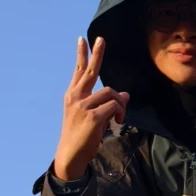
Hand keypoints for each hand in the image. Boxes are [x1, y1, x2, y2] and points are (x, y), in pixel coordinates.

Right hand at [52, 37, 128, 181]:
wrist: (70, 155)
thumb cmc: (81, 137)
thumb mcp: (93, 118)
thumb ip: (106, 104)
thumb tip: (126, 94)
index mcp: (72, 96)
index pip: (78, 71)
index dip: (81, 55)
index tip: (82, 39)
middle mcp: (75, 97)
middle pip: (90, 71)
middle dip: (96, 54)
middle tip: (101, 39)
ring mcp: (82, 106)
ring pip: (111, 93)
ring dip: (120, 104)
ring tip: (119, 117)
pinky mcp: (92, 117)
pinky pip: (114, 106)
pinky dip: (120, 113)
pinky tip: (117, 121)